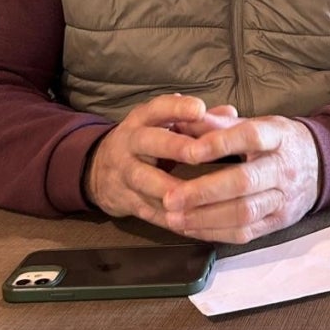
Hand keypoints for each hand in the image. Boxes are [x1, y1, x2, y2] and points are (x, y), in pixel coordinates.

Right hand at [85, 94, 216, 224]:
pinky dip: (169, 217)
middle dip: (173, 148)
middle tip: (196, 154)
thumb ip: (197, 119)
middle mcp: (130, 143)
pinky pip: (148, 210)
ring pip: (144, 180)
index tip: (199, 109)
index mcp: (143, 119)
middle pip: (149, 142)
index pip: (158, 108)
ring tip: (192, 195)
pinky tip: (191, 221)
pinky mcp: (126, 201)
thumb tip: (230, 113)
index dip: (178, 108)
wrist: (98, 170)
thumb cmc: (146, 141)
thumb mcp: (162, 122)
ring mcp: (125, 173)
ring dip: (168, 188)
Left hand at [161, 115, 320, 243]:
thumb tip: (182, 121)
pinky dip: (215, 233)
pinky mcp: (278, 222)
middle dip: (204, 192)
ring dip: (205, 218)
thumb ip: (220, 124)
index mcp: (278, 135)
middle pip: (244, 182)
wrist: (320, 164)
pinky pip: (245, 233)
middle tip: (170, 196)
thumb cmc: (279, 142)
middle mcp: (283, 167)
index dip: (220, 143)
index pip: (251, 136)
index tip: (189, 152)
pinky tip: (191, 228)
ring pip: (244, 213)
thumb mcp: (258, 123)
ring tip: (174, 217)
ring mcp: (283, 198)